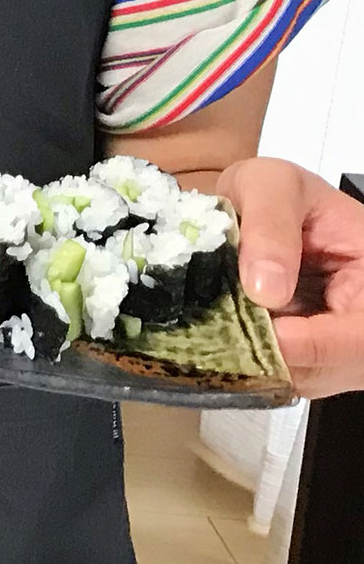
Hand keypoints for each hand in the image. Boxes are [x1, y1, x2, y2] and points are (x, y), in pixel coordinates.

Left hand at [220, 157, 363, 397]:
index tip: (260, 332)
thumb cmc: (279, 193)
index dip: (308, 345)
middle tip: (217, 333)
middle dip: (273, 356)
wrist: (275, 207)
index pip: (356, 337)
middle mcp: (363, 324)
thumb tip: (265, 290)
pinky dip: (251, 362)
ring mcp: (342, 349)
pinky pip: (286, 375)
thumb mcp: (272, 185)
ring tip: (215, 329)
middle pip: (330, 368)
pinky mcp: (314, 358)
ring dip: (257, 363)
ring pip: (304, 379)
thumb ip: (271, 226)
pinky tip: (220, 337)